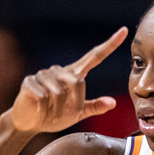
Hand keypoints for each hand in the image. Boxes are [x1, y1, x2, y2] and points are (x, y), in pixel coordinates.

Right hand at [7, 28, 124, 134]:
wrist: (29, 123)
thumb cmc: (53, 116)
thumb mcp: (77, 114)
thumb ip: (94, 107)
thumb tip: (112, 103)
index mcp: (74, 75)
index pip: (95, 57)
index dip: (110, 45)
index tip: (124, 31)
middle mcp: (60, 71)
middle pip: (77, 82)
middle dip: (73, 102)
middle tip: (62, 112)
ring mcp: (44, 74)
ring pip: (59, 92)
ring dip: (57, 108)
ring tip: (49, 110)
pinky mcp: (30, 81)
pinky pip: (43, 96)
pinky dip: (43, 108)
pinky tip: (39, 108)